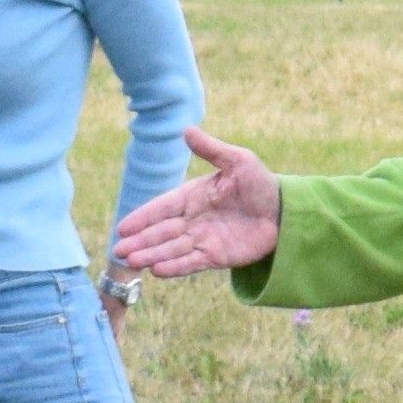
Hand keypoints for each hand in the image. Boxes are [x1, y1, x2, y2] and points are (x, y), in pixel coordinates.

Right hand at [111, 128, 282, 279]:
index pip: (162, 208)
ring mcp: (203, 239)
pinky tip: (157, 271)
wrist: (284, 211)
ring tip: (132, 262)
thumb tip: (186, 130)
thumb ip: (211, 150)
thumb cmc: (259, 183)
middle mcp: (193, 219)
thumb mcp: (238, 161)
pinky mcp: (216, 256)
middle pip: (162, 232)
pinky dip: (175, 267)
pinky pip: (191, 262)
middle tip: (118, 250)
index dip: (143, 217)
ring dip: (152, 255)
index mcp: (193, 196)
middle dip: (141, 241)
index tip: (123, 227)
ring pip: (172, 249)